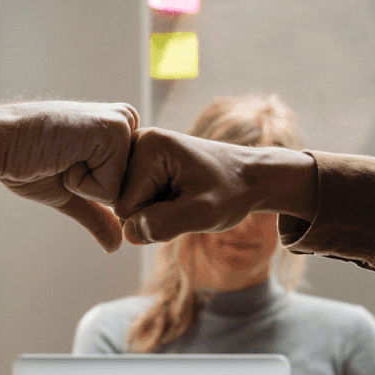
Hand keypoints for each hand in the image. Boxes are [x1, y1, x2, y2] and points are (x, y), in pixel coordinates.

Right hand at [0, 101, 138, 251]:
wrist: (1, 142)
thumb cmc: (27, 160)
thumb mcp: (68, 192)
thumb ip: (96, 214)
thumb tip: (116, 244)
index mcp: (120, 132)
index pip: (129, 189)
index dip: (92, 191)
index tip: (65, 164)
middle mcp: (129, 122)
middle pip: (132, 191)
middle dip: (93, 190)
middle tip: (64, 160)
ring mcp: (124, 124)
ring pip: (123, 192)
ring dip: (86, 186)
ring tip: (64, 157)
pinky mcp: (116, 131)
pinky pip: (112, 189)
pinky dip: (81, 184)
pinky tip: (64, 155)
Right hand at [113, 128, 315, 244]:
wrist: (251, 176)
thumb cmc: (232, 192)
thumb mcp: (203, 213)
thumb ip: (164, 224)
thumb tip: (128, 233)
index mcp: (149, 146)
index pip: (124, 206)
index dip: (154, 219)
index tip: (186, 205)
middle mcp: (138, 141)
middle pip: (123, 203)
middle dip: (153, 214)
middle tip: (186, 204)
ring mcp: (139, 150)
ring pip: (129, 203)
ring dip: (156, 211)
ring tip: (185, 198)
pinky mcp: (144, 160)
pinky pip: (136, 198)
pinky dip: (157, 205)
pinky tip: (179, 194)